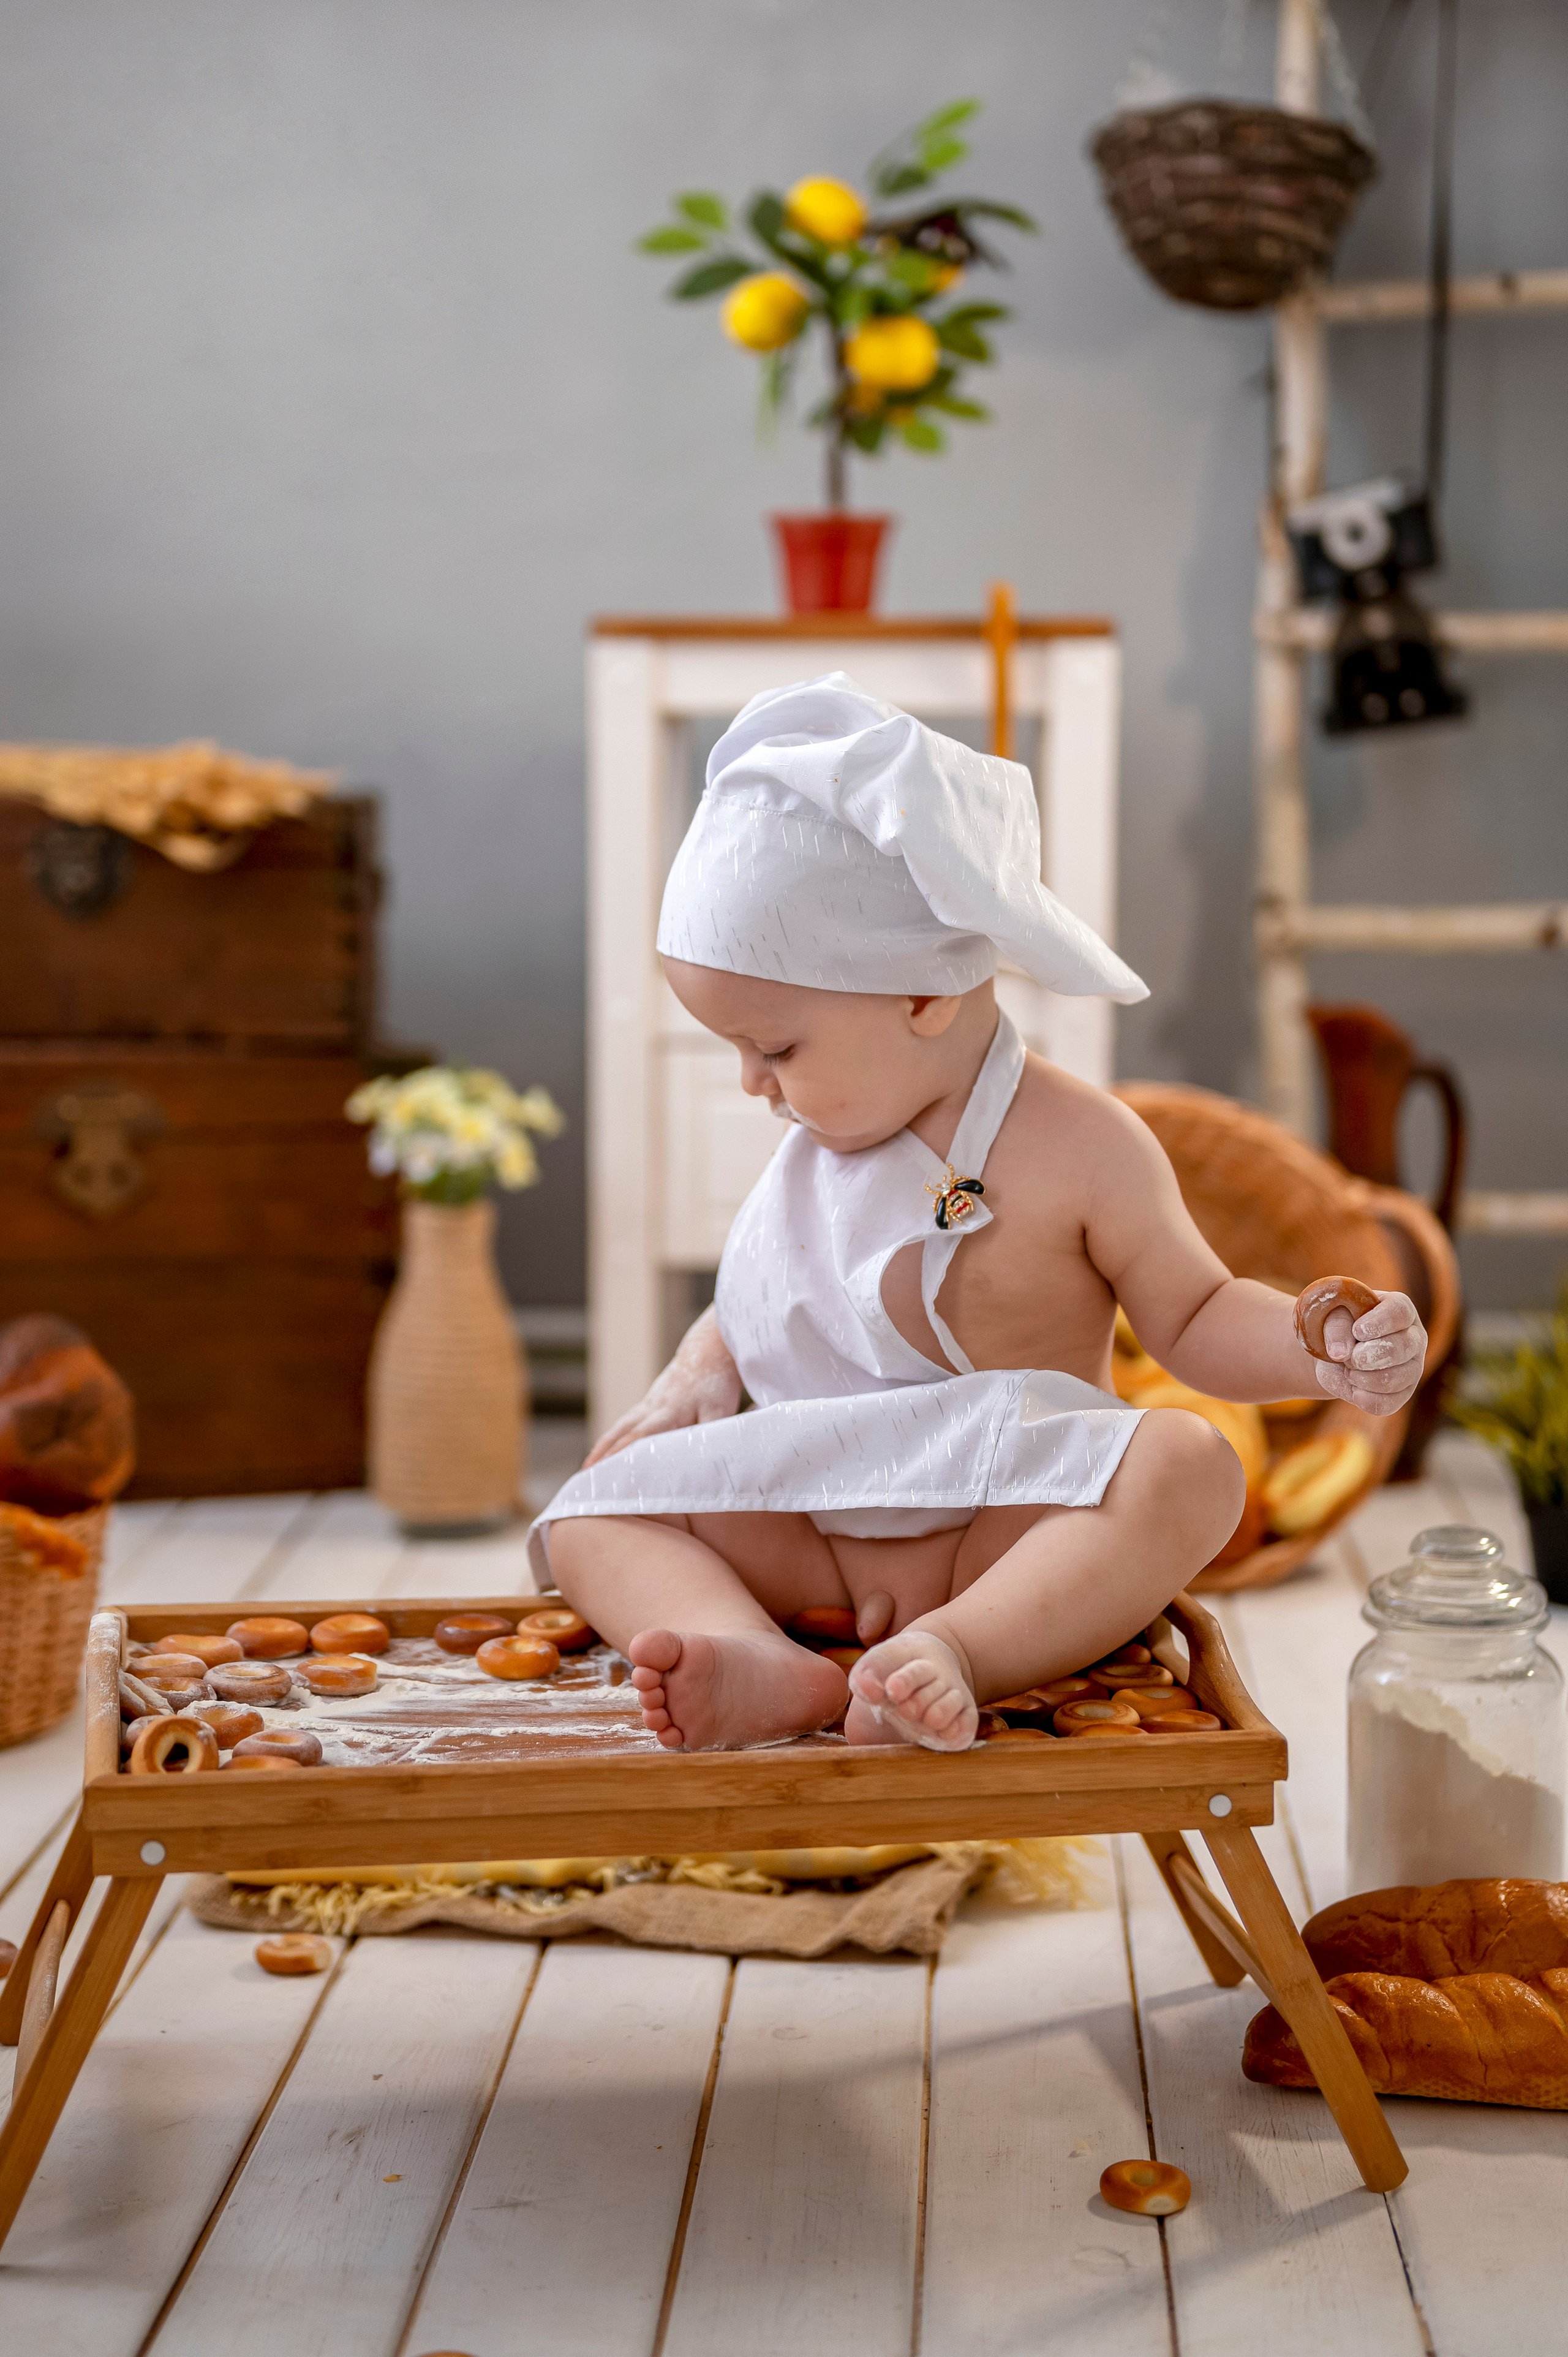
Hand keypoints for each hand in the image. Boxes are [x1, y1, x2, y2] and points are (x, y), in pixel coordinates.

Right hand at [582, 1308, 742, 1466]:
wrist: (709, 1347)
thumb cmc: (716, 1382)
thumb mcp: (719, 1411)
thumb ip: (708, 1437)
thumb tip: (701, 1462)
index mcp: (667, 1412)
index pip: (639, 1437)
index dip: (620, 1454)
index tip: (604, 1469)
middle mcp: (653, 1406)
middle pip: (621, 1432)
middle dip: (602, 1452)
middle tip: (584, 1473)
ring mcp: (650, 1401)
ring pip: (622, 1425)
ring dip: (605, 1443)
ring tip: (590, 1464)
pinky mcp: (653, 1399)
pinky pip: (630, 1419)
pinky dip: (617, 1433)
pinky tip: (614, 1444)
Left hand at [1312, 1289, 1426, 1416]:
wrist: (1335, 1355)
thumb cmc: (1338, 1327)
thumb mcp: (1332, 1316)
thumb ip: (1336, 1326)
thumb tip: (1340, 1353)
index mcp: (1401, 1310)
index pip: (1400, 1312)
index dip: (1379, 1323)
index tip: (1357, 1331)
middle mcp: (1414, 1338)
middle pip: (1399, 1348)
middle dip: (1363, 1356)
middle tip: (1348, 1356)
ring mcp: (1412, 1368)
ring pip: (1393, 1380)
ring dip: (1360, 1377)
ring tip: (1349, 1370)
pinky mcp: (1403, 1393)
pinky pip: (1387, 1404)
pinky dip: (1363, 1398)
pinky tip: (1354, 1388)